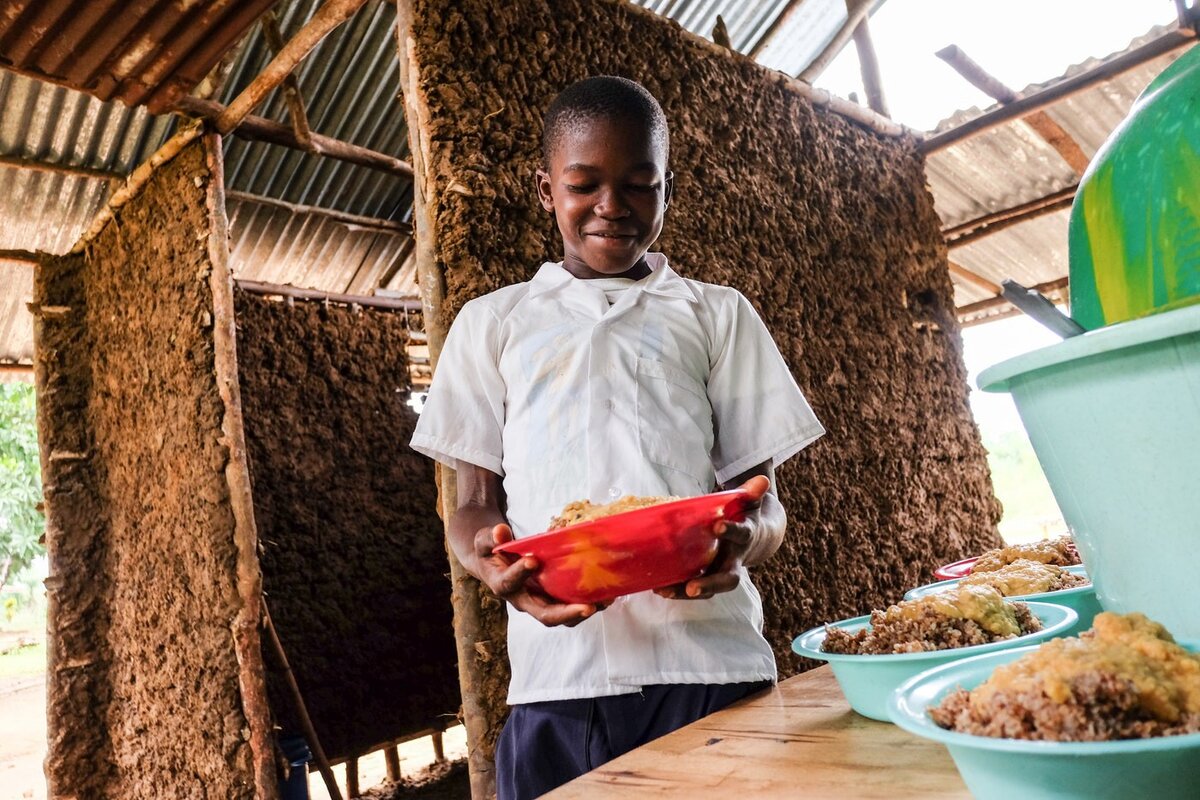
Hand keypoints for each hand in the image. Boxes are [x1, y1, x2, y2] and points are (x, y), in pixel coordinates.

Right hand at [474, 523, 604, 626]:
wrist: (494, 564)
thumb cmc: (491, 551)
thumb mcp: (485, 541)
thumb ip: (491, 537)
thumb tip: (499, 530)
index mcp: (503, 585)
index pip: (510, 583)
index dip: (519, 573)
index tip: (532, 560)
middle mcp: (523, 600)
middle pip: (544, 615)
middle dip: (566, 612)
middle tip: (586, 607)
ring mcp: (540, 602)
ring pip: (562, 617)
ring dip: (583, 612)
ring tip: (604, 601)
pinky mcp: (553, 599)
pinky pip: (571, 607)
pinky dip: (589, 603)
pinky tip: (607, 594)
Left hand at [653, 474, 770, 600]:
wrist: (757, 538)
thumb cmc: (746, 515)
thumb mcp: (749, 502)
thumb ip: (752, 492)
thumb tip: (762, 479)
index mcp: (745, 537)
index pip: (742, 534)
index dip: (731, 530)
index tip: (718, 526)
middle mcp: (735, 559)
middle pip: (728, 579)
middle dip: (710, 583)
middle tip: (692, 587)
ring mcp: (721, 571)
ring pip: (709, 589)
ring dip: (686, 592)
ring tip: (664, 591)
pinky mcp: (708, 577)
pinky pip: (694, 589)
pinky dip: (677, 590)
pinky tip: (658, 589)